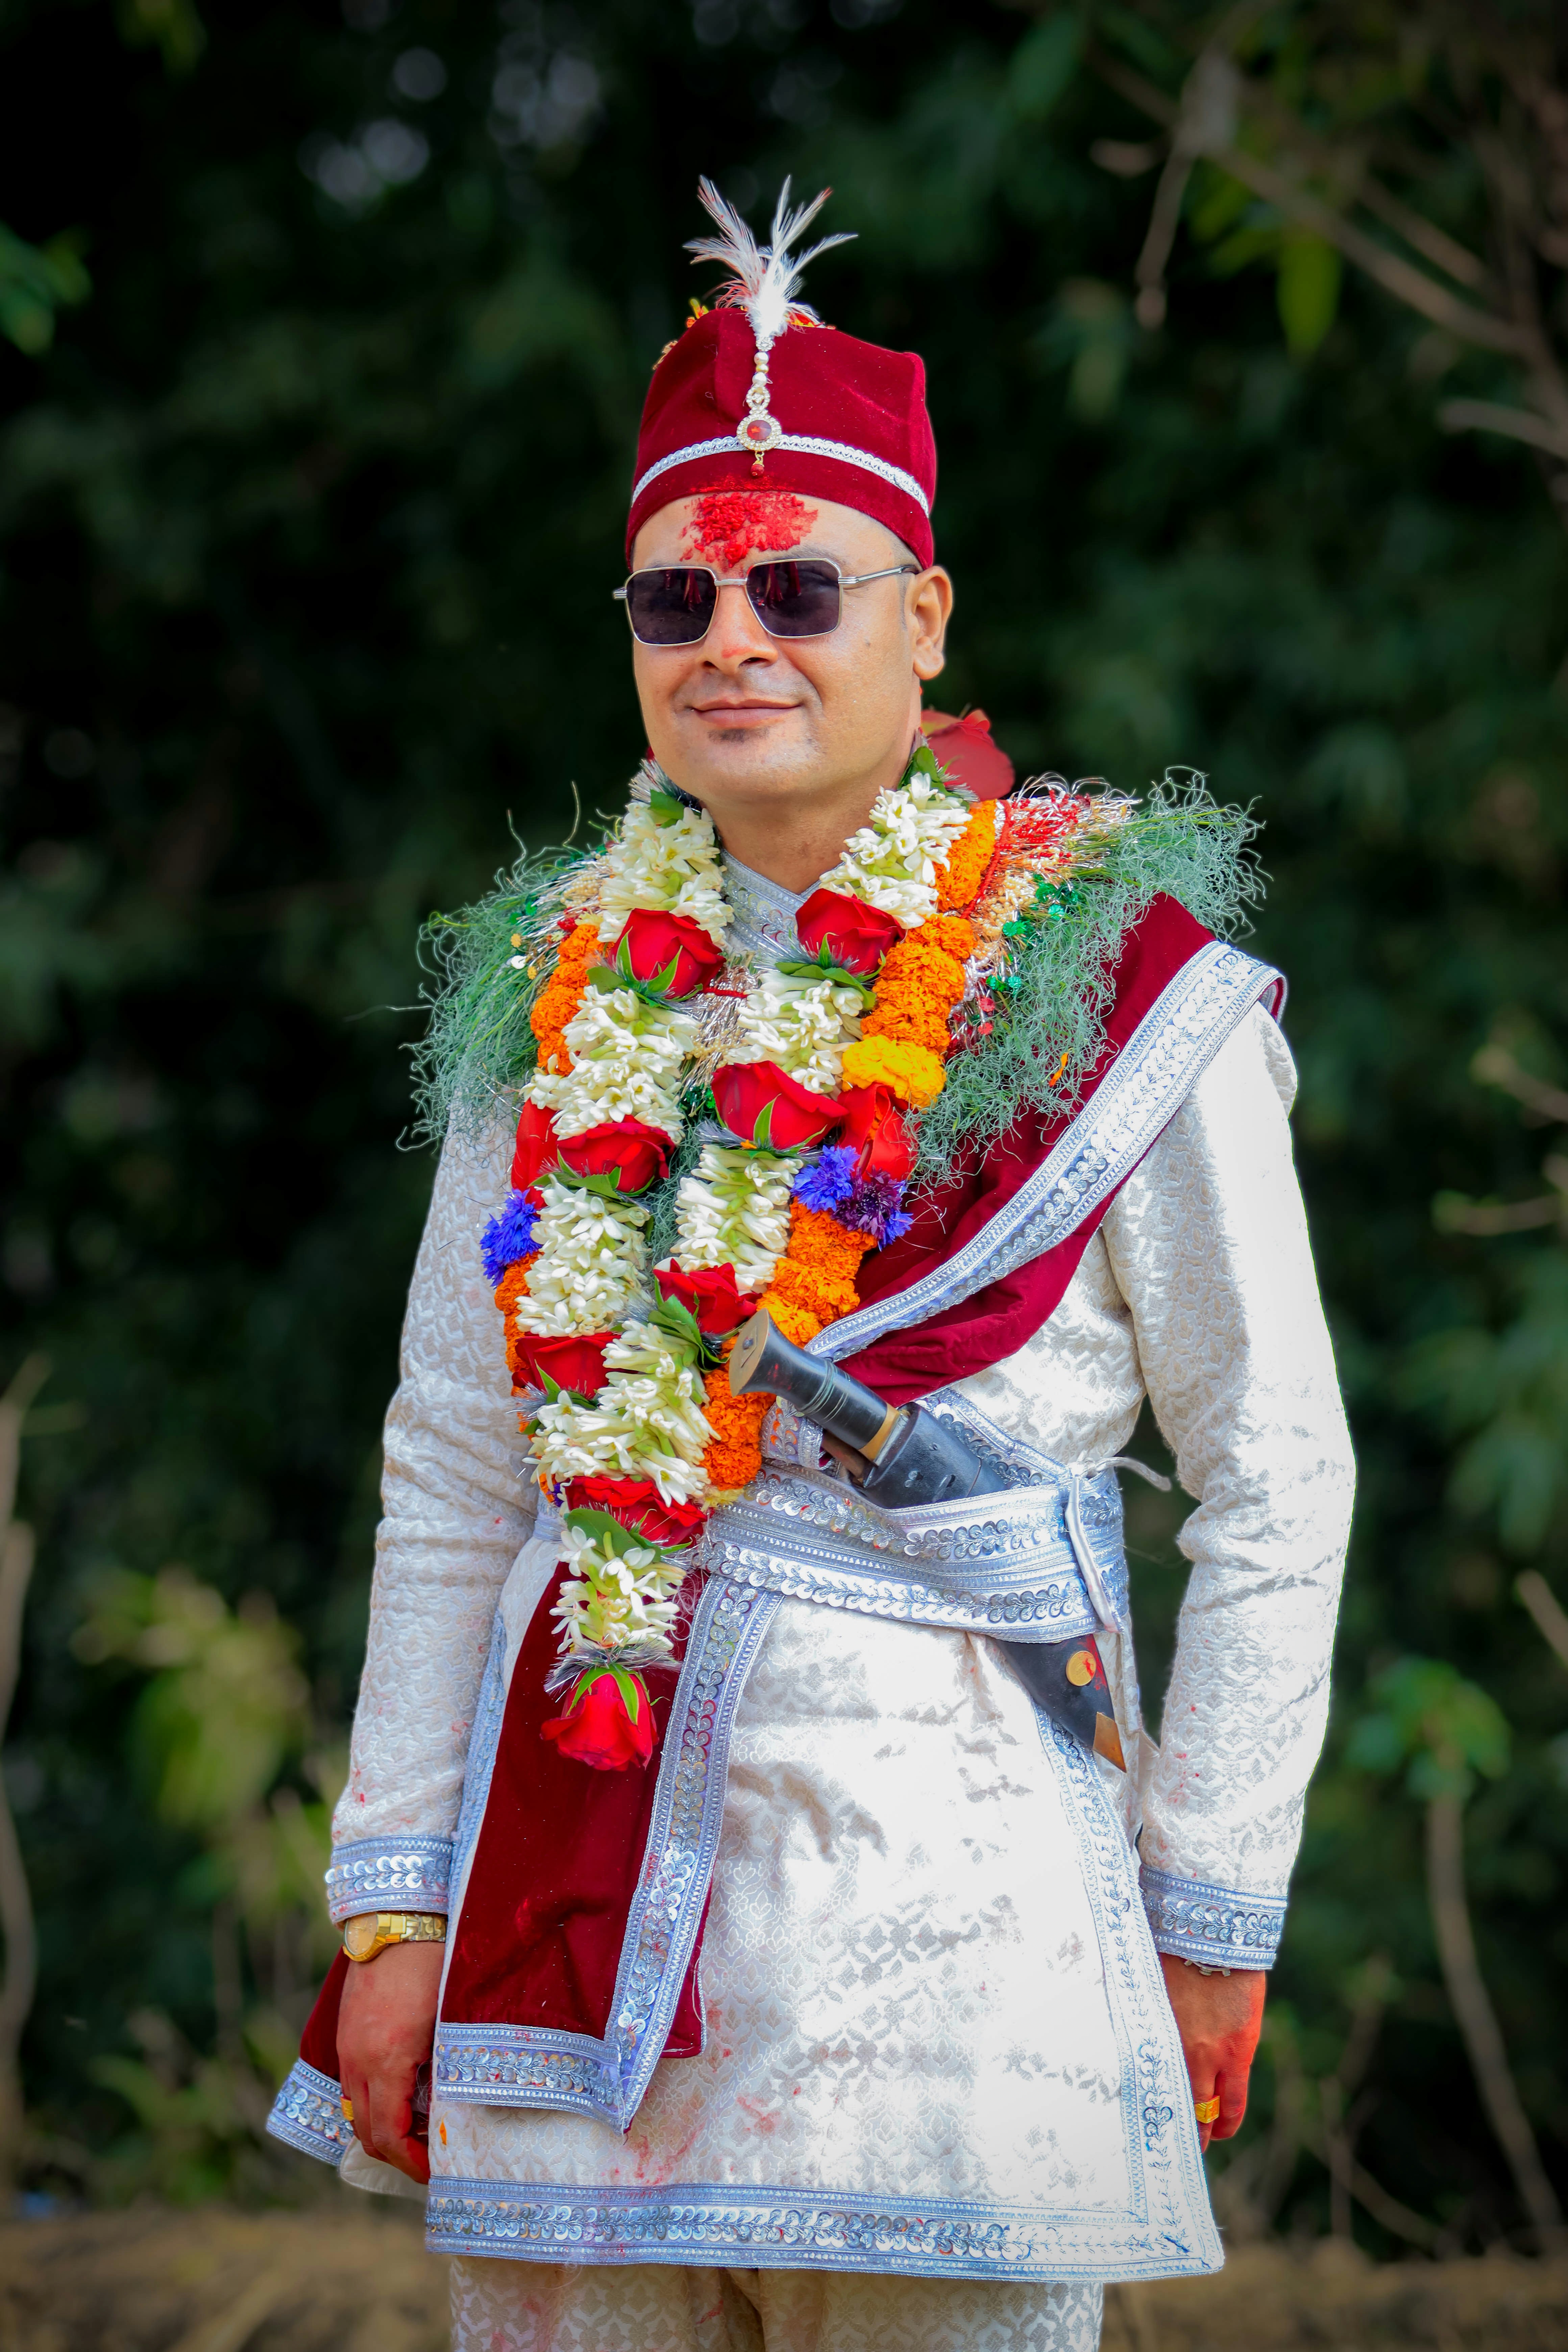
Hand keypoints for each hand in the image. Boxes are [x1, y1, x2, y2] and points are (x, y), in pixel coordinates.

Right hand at [336, 1938, 443, 2183]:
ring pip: (354, 2110)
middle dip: (395, 2153)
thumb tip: (447, 2109)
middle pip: (365, 2132)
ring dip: (380, 2129)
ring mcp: (347, 2047)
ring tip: (416, 2129)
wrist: (399, 1919)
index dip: (410, 2162)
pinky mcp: (346, 2033)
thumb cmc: (435, 1965)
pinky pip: (351, 2085)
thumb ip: (443, 2069)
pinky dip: (370, 2103)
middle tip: (427, 2156)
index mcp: (386, 2060)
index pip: (388, 2135)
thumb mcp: (446, 2023)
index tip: (434, 2169)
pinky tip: (399, 2095)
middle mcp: (358, 2060)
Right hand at [1158, 1953, 1265, 2151]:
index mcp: (1237, 2052)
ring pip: (1171, 2089)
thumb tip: (1213, 2070)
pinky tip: (1143, 2083)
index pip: (1231, 2107)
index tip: (1219, 2134)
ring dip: (1170, 2108)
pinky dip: (1149, 2074)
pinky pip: (1151, 2059)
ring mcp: (1176, 2040)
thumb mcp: (1243, 2017)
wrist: (1210, 1932)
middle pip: (1200, 2109)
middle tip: (1190, 2146)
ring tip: (1163, 2123)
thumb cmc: (1234, 1970)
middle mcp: (1207, 2055)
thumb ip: (1230, 2046)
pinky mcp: (1154, 2022)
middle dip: (1197, 2132)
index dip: (1224, 2125)